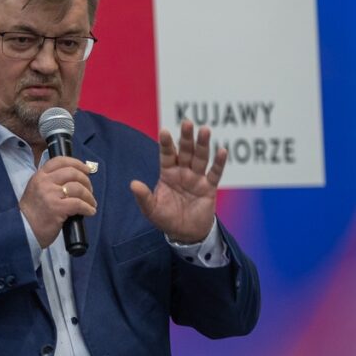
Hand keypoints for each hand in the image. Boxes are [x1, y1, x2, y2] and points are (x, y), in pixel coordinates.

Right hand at [19, 156, 95, 247]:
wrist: (24, 231)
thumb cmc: (33, 213)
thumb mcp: (37, 190)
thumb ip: (50, 182)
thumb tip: (74, 179)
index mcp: (39, 176)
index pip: (60, 161)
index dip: (77, 163)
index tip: (86, 170)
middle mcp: (45, 182)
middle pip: (72, 173)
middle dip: (86, 181)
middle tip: (89, 190)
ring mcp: (51, 194)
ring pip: (78, 188)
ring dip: (89, 196)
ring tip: (91, 203)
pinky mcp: (57, 208)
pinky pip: (79, 204)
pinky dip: (88, 207)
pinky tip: (90, 211)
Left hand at [130, 120, 224, 242]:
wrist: (185, 234)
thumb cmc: (166, 219)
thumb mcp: (151, 209)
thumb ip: (143, 197)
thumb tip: (133, 184)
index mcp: (167, 173)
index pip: (166, 155)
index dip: (165, 144)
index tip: (164, 131)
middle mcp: (182, 172)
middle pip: (185, 151)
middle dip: (186, 138)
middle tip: (187, 122)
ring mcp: (196, 178)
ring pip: (200, 158)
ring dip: (203, 144)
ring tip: (205, 130)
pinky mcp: (209, 187)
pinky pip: (215, 173)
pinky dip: (218, 163)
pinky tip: (222, 150)